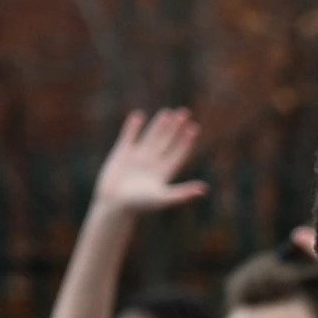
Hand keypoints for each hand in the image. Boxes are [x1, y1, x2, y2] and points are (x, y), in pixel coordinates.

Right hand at [92, 107, 209, 220]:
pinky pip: (129, 137)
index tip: (194, 128)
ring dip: (159, 125)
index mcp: (164, 173)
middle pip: (167, 142)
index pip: (178, 153)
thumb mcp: (163, 199)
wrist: (113, 205)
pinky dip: (133, 127)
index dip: (186, 141)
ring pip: (150, 137)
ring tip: (167, 112)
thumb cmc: (139, 205)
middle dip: (175, 128)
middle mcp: (152, 164)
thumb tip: (204, 189)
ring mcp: (137, 158)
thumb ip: (183, 193)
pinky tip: (139, 115)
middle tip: (184, 112)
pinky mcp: (121, 154)